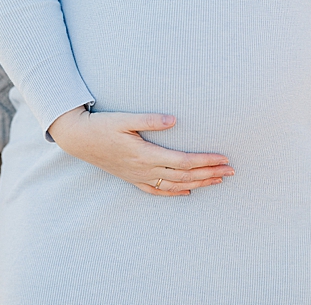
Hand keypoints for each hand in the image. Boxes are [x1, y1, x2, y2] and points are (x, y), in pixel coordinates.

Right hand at [47, 108, 233, 195]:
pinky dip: (175, 192)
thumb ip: (149, 120)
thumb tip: (173, 119)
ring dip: (199, 183)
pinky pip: (157, 190)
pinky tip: (187, 191)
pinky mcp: (132, 177)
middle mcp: (144, 169)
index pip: (183, 161)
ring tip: (218, 180)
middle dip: (209, 174)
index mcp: (145, 154)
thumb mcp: (123, 119)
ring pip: (175, 185)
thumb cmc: (101, 125)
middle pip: (184, 176)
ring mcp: (138, 176)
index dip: (205, 161)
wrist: (78, 138)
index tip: (224, 158)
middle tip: (231, 171)